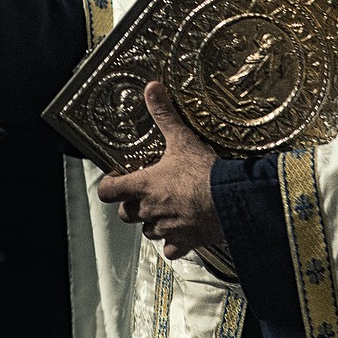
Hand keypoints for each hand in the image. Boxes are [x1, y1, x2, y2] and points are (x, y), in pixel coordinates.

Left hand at [95, 83, 223, 261]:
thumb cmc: (203, 171)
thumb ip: (164, 115)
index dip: (110, 186)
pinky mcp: (184, 242)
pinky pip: (171, 249)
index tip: (118, 180)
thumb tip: (151, 88)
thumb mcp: (182, 138)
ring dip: (153, 222)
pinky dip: (174, 243)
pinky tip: (183, 232)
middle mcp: (149, 210)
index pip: (108, 192)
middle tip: (145, 194)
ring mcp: (165, 228)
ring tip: (166, 210)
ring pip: (147, 232)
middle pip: (126, 214)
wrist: (230, 200)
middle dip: (132, 205)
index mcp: (143, 186)